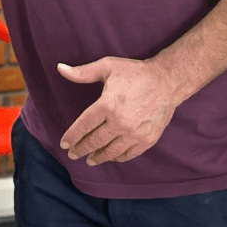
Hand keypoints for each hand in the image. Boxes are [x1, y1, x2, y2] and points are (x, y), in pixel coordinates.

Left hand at [57, 57, 178, 164]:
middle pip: (95, 141)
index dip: (72, 136)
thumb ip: (82, 72)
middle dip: (82, 149)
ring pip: (111, 151)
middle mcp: (119, 122)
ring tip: (89, 160)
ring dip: (99, 157)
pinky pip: (129, 153)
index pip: (84, 125)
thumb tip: (60, 68)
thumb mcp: (106, 66)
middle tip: (73, 154)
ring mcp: (135, 133)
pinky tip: (111, 157)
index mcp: (106, 105)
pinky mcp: (148, 139)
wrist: (166, 81)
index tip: (64, 144)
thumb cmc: (134, 72)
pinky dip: (118, 157)